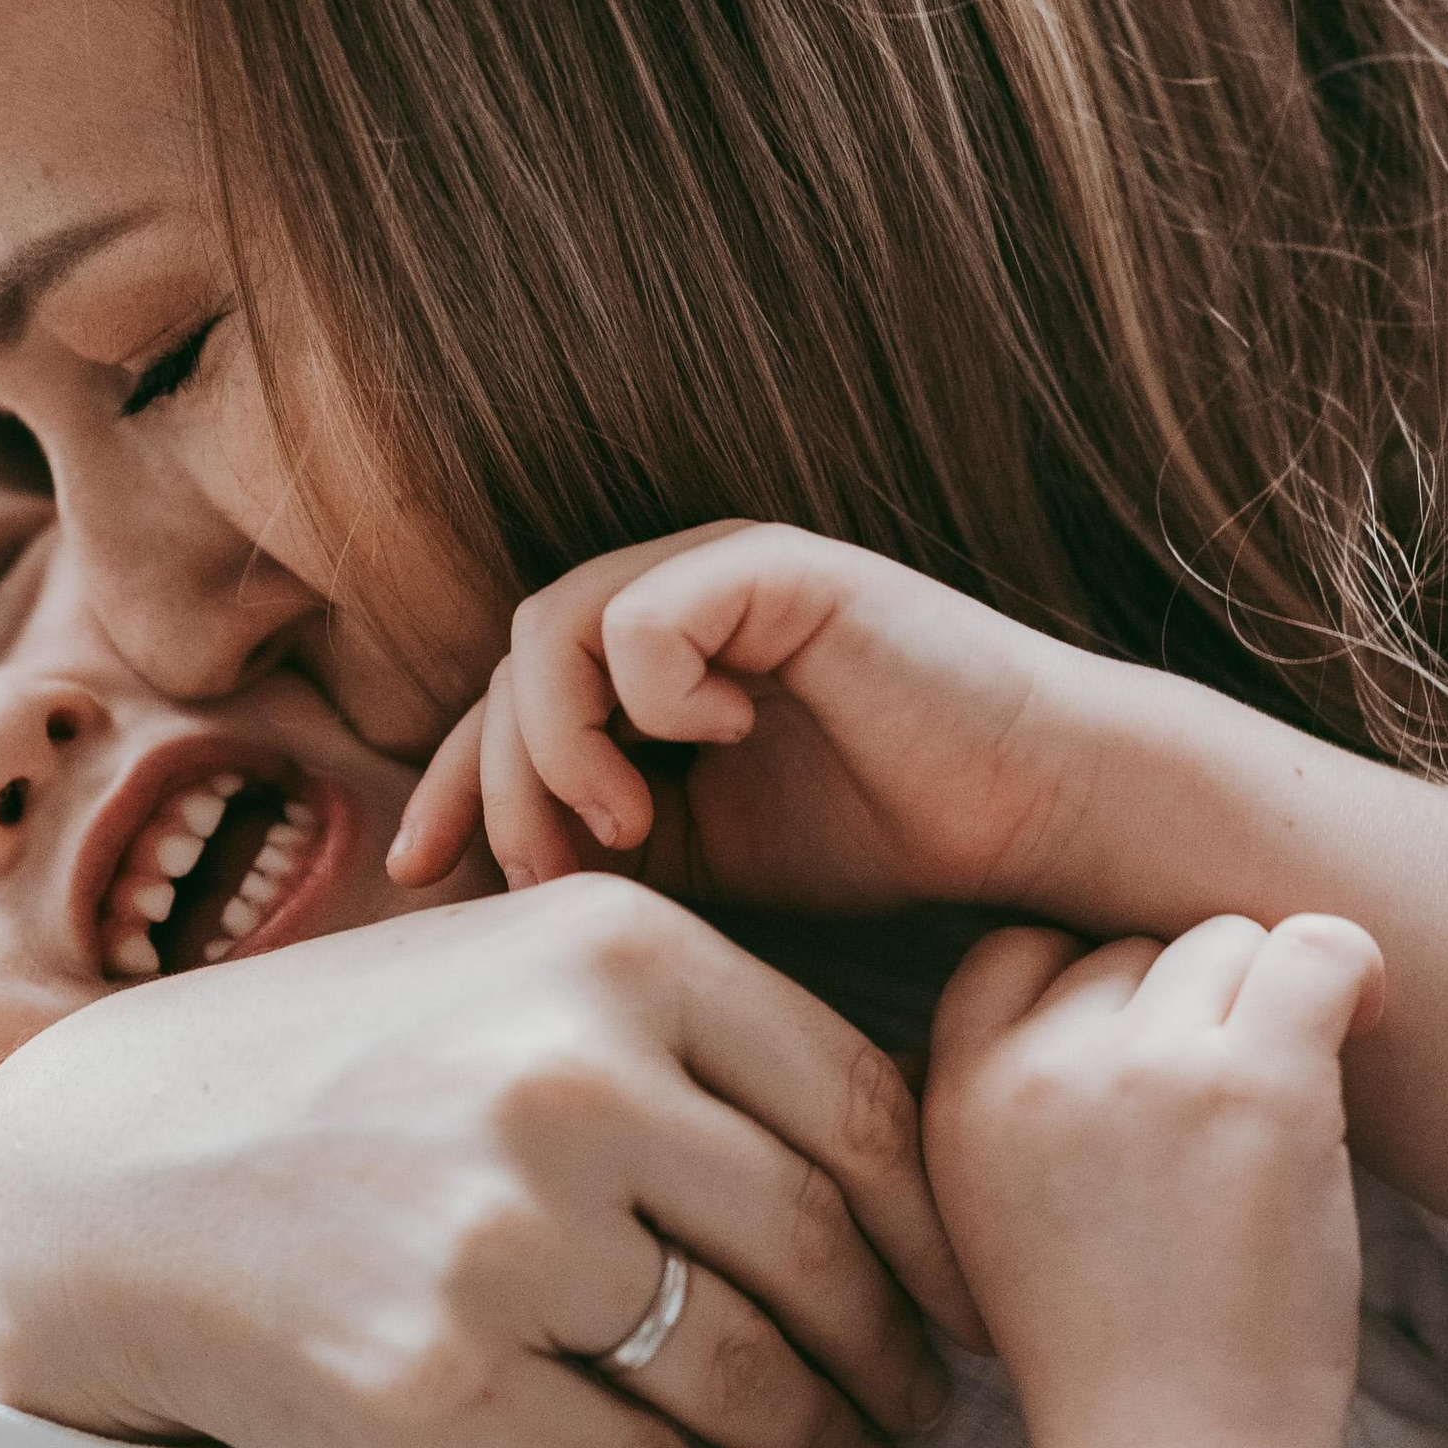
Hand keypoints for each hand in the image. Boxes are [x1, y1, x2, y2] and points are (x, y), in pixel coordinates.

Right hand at [0, 879, 977, 1447]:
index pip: (865, 1109)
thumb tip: (911, 1151)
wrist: (104, 1173)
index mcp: (618, 950)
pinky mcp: (433, 1376)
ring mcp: (499, 1230)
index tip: (967, 1299)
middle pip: (823, 1251)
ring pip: (751, 1375)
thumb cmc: (348, 1067)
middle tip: (922, 1412)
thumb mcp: (517, 972)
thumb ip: (693, 1030)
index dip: (943, 1232)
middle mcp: (571, 1076)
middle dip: (898, 1357)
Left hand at [388, 521, 1083, 913]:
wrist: (1032, 808)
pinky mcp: (775, 566)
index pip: (503, 705)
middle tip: (543, 875)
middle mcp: (672, 595)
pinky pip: (642, 619)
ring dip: (561, 746)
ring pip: (549, 631)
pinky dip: (655, 697)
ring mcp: (721, 569)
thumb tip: (483, 880)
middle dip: (501, 783)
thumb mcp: (708, 862)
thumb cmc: (884, 830)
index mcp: (648, 660)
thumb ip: (603, 847)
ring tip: (625, 829)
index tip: (415, 874)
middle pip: (508, 670)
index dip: (451, 785)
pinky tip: (722, 746)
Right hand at [921, 912, 1385, 1447]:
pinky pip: (1318, 949)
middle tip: (1229, 1123)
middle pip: (1134, 946)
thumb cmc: (1116, 1358)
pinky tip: (1366, 1027)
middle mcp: (1038, 1066)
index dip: (1096, 994)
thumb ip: (1022, 1098)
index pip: (1020, 950)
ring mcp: (1146, 1069)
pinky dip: (1353, 972)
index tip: (1150, 1066)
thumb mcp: (999, 1216)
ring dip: (1270, 1009)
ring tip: (1287, 1112)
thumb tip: (1112, 977)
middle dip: (1190, 1015)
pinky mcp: (1256, 1085)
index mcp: (957, 1096)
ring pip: (1225, 940)